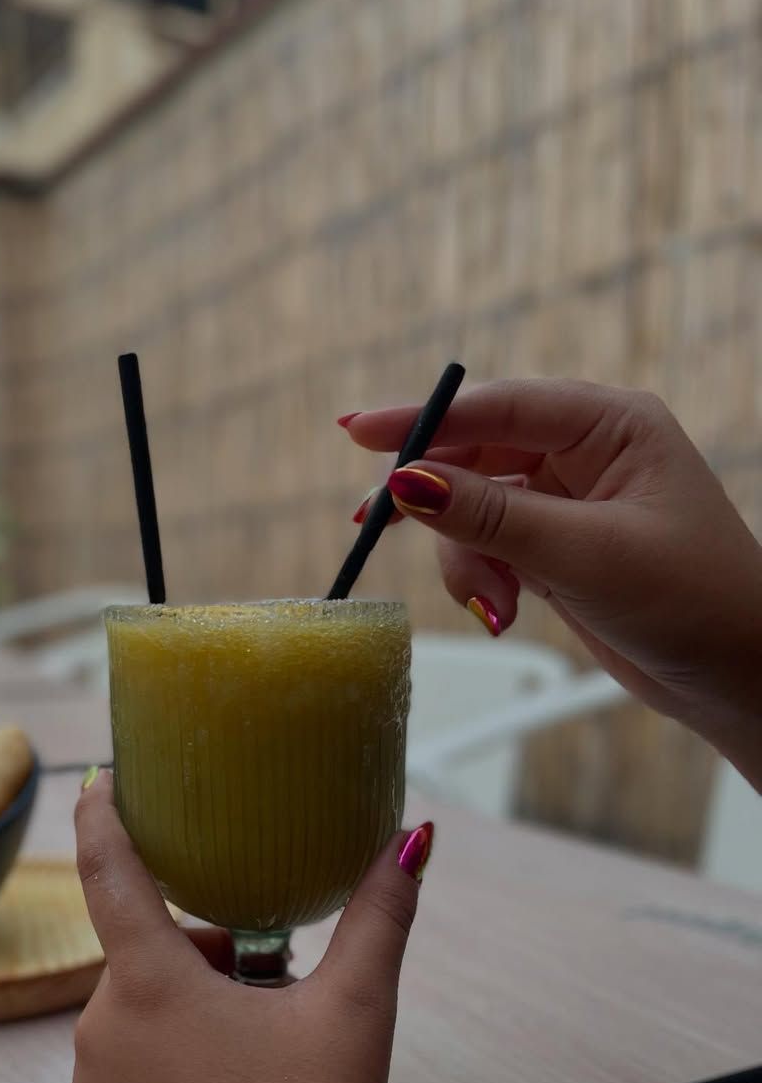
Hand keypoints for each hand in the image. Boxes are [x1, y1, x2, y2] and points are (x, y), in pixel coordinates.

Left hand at [71, 772, 428, 1082]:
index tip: (98, 780)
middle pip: (147, 959)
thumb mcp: (355, 1015)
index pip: (108, 871)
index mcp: (148, 985)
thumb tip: (414, 838)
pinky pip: (129, 1081)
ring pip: (139, 1021)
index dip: (102, 817)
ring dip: (191, 1017)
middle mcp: (100, 1034)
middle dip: (207, 958)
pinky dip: (171, 1073)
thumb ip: (380, 918)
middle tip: (275, 991)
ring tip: (263, 1062)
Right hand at [344, 380, 761, 784]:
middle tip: (377, 523)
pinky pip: (488, 545)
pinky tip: (501, 609)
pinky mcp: (555, 547)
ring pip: (472, 507)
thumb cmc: (692, 603)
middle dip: (437, 499)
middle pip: (476, 454)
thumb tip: (407, 481)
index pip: (501, 405)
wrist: (735, 677)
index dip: (425, 419)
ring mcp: (568, 501)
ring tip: (492, 602)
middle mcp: (587, 452)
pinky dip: (481, 576)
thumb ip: (490, 517)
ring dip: (464, 554)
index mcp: (611, 425)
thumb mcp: (582, 555)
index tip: (359, 433)